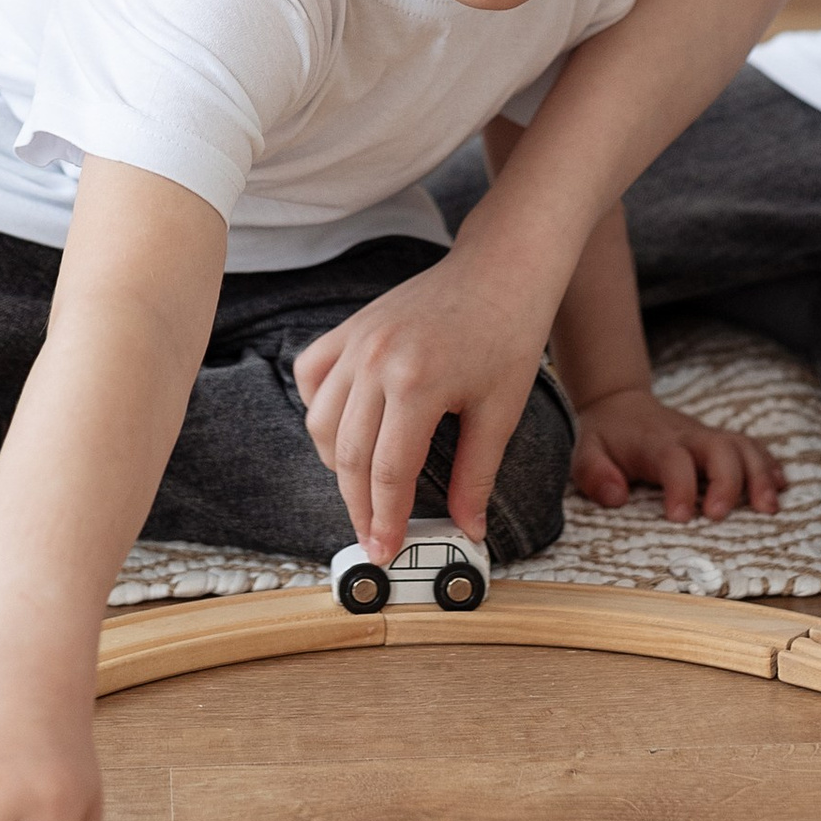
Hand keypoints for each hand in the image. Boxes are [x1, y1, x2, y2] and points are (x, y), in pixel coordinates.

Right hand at [294, 254, 555, 565]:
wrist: (501, 269)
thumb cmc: (509, 335)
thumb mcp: (501, 412)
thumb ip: (476, 476)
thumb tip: (468, 530)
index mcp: (417, 383)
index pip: (387, 473)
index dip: (385, 520)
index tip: (386, 551)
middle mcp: (375, 361)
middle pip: (348, 457)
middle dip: (358, 507)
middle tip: (373, 538)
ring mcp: (357, 340)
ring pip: (321, 422)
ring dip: (335, 463)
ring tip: (364, 488)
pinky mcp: (350, 326)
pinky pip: (311, 375)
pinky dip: (319, 408)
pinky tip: (344, 428)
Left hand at [571, 386, 783, 522]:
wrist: (621, 405)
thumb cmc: (605, 436)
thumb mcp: (584, 451)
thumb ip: (594, 473)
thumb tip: (616, 497)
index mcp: (655, 442)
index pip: (673, 460)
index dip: (680, 487)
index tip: (679, 518)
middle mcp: (688, 436)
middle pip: (720, 449)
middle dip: (728, 481)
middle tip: (722, 516)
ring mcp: (708, 437)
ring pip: (743, 446)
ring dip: (760, 475)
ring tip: (770, 509)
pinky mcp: (720, 441)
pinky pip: (753, 447)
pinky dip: (769, 465)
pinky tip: (781, 488)